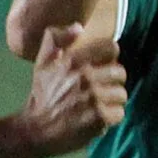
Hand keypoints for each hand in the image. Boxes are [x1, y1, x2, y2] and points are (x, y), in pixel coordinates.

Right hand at [19, 25, 128, 153]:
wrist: (36, 130)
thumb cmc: (42, 96)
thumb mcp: (42, 63)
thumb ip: (55, 39)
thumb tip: (78, 27)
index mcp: (74, 60)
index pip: (111, 48)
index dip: (109, 59)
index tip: (101, 69)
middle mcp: (85, 77)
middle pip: (120, 73)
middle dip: (112, 83)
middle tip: (100, 92)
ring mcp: (93, 98)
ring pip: (122, 95)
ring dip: (112, 102)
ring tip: (97, 106)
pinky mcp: (99, 118)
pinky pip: (119, 113)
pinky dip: (110, 118)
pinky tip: (97, 119)